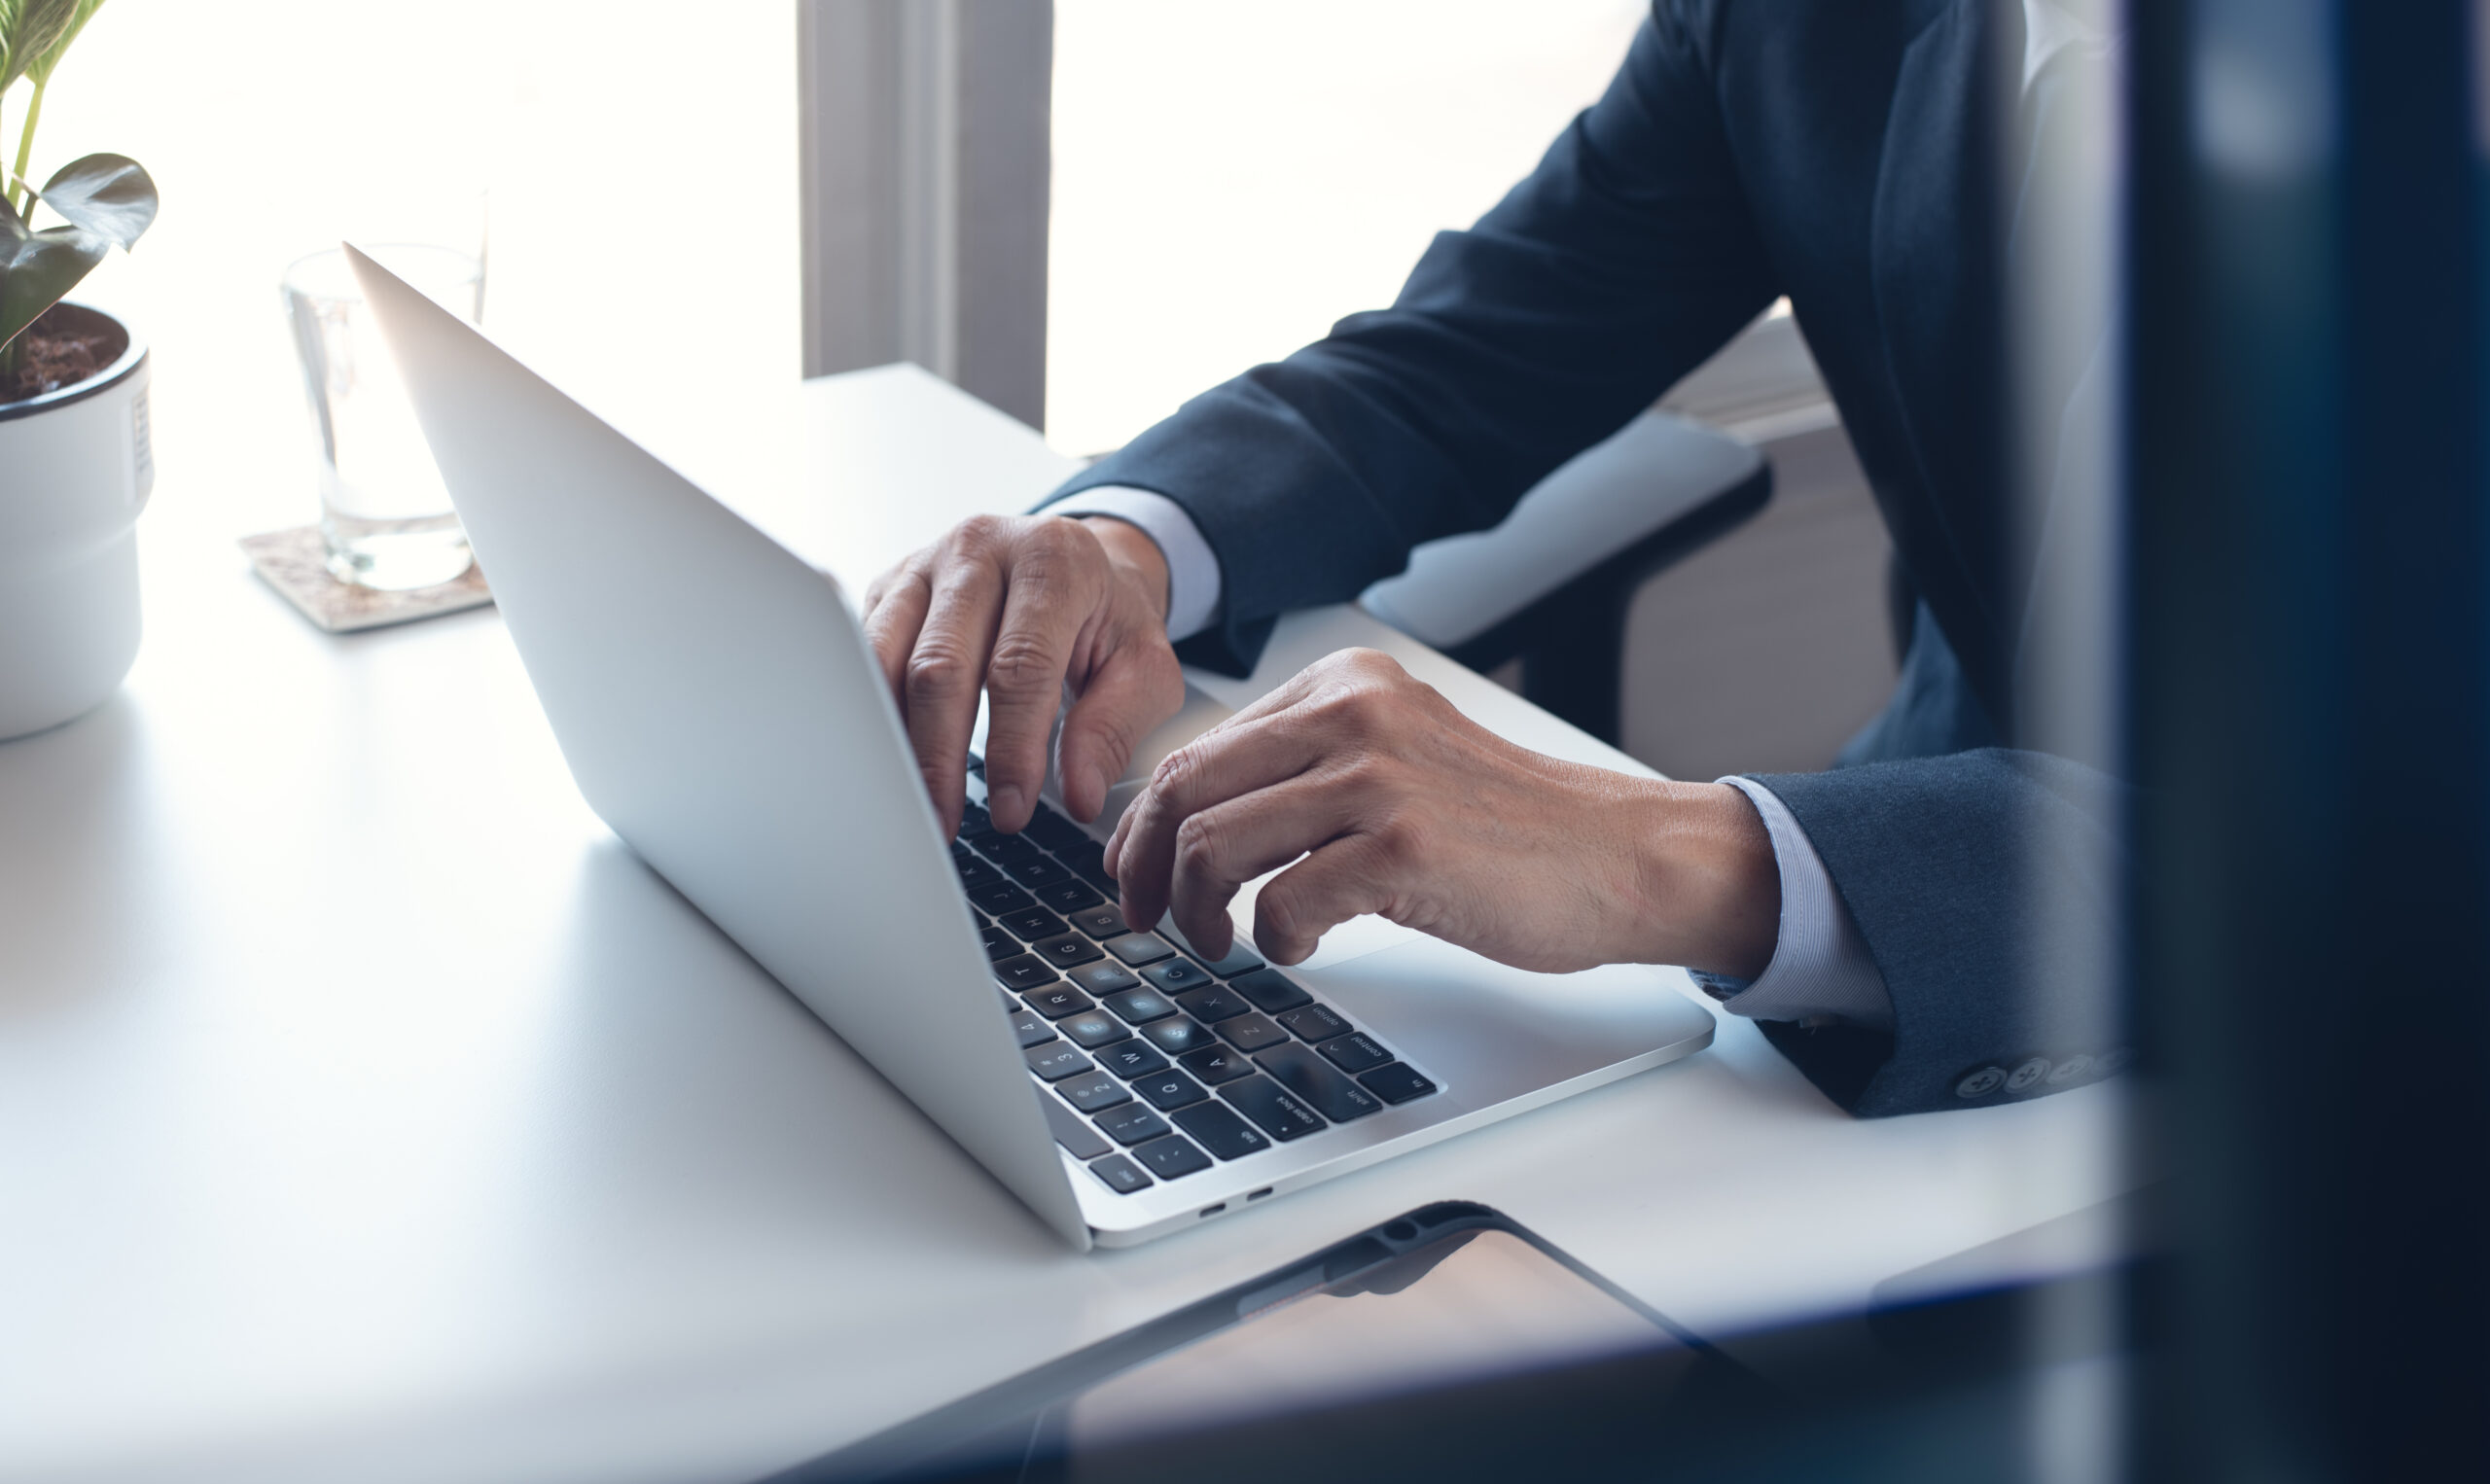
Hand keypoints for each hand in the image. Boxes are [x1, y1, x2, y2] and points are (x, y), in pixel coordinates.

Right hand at [862, 514, 1185, 836]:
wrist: (1074, 558)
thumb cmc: (1109, 617)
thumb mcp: (1144, 667)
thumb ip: (1115, 728)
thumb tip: (1080, 795)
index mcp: (1052, 559)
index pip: (1021, 666)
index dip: (1013, 747)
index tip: (1013, 809)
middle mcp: (981, 548)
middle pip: (941, 664)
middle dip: (942, 756)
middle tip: (948, 821)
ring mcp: (926, 562)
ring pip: (886, 658)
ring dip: (896, 739)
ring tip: (913, 798)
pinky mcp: (890, 583)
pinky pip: (863, 652)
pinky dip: (872, 710)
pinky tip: (889, 755)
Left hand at [1103, 648, 1780, 976]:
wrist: (1618, 856)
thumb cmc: (1508, 827)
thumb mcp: (1397, 762)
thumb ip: (1306, 771)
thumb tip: (1192, 824)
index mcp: (1345, 682)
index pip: (1199, 747)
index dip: (1147, 824)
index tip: (1136, 873)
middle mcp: (1354, 712)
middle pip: (1186, 788)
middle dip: (1146, 868)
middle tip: (1150, 920)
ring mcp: (1378, 775)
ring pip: (1216, 843)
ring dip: (1199, 912)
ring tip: (1223, 943)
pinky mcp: (1402, 845)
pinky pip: (1281, 902)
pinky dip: (1274, 939)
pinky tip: (1302, 947)